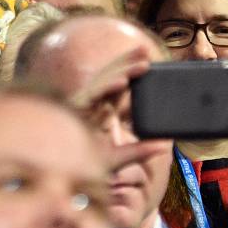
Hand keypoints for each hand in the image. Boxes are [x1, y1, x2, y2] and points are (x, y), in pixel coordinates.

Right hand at [69, 50, 173, 180]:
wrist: (61, 179)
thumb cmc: (84, 168)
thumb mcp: (119, 158)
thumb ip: (141, 151)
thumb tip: (166, 145)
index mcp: (100, 111)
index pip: (117, 84)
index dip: (131, 69)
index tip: (149, 59)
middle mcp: (90, 106)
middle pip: (109, 77)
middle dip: (126, 61)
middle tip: (145, 49)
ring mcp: (80, 108)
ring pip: (102, 83)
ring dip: (123, 72)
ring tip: (143, 66)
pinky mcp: (73, 113)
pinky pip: (91, 97)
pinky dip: (106, 88)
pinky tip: (122, 82)